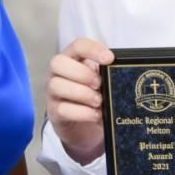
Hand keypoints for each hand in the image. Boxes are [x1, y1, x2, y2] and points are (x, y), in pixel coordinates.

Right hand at [46, 37, 113, 164]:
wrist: (83, 128)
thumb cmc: (93, 98)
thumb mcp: (101, 83)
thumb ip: (106, 75)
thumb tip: (121, 74)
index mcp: (72, 60)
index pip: (77, 46)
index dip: (92, 49)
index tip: (109, 59)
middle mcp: (57, 73)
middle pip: (58, 62)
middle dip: (81, 73)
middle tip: (99, 84)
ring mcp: (53, 93)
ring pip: (56, 85)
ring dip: (82, 93)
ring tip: (99, 101)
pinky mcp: (54, 112)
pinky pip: (62, 109)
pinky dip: (82, 112)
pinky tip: (95, 114)